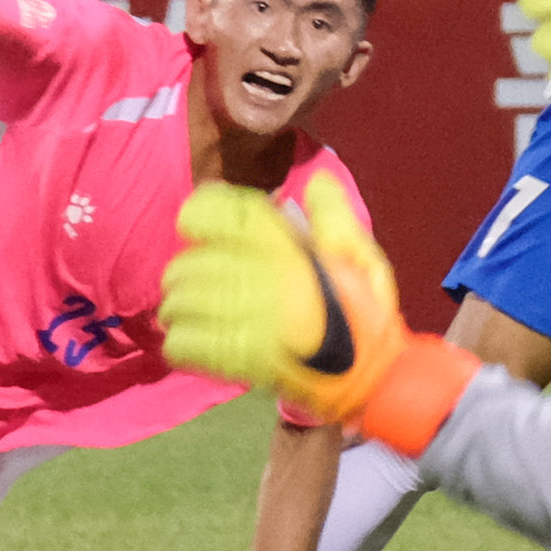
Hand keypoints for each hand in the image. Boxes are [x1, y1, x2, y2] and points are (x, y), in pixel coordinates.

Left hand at [162, 179, 474, 452]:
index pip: (219, 214)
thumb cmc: (362, 311)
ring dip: (179, 308)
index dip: (198, 214)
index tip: (196, 224)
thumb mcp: (359, 253)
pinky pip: (182, 343)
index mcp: (286, 247)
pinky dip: (181, 341)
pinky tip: (198, 340)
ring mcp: (248, 320)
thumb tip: (318, 177)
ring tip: (193, 312)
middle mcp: (262, 278)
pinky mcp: (240, 360)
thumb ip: (333, 213)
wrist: (371, 374)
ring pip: (180, 303)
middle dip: (184, 273)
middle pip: (188, 264)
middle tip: (198, 281)